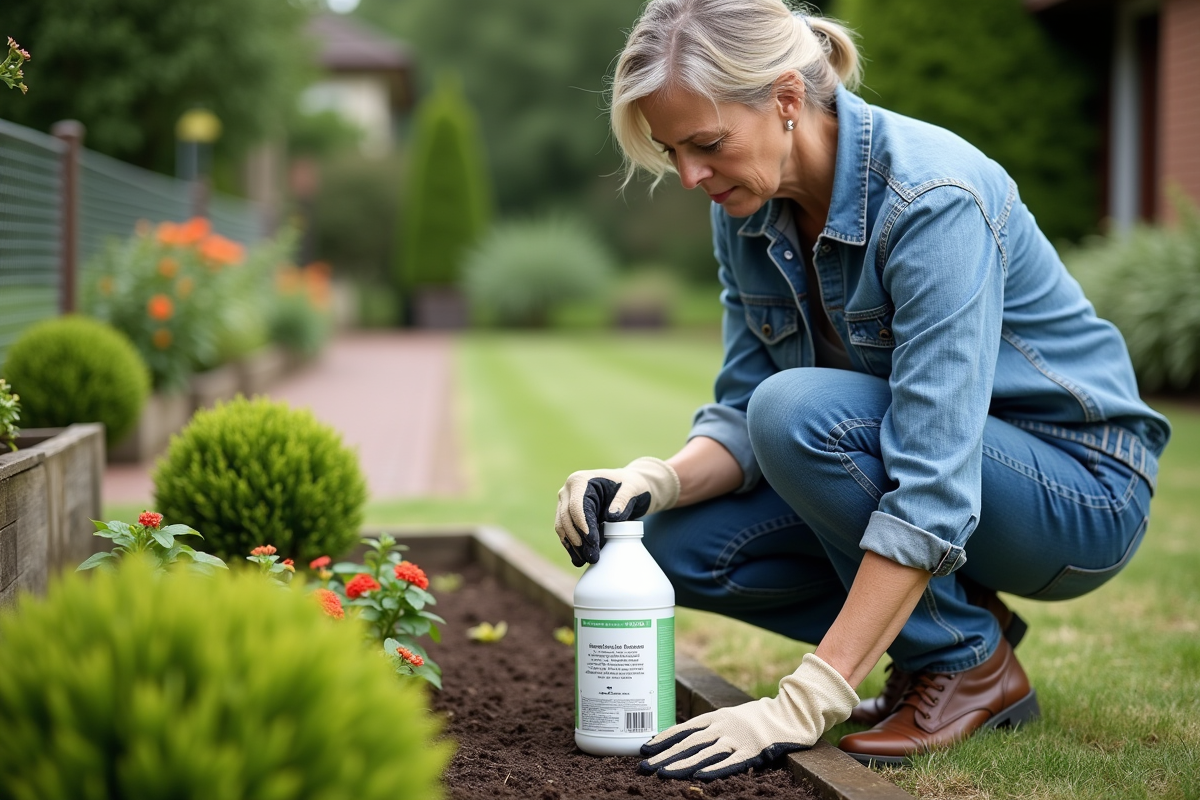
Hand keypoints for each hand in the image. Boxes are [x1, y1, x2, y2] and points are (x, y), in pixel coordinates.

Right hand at [554, 457, 679, 566]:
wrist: (629, 488)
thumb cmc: (631, 485)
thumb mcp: (632, 488)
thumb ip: (623, 499)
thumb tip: (612, 516)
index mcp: (580, 480)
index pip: (577, 506)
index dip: (583, 525)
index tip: (593, 542)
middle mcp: (568, 491)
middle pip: (567, 518)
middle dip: (578, 539)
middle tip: (592, 557)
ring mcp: (566, 503)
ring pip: (562, 527)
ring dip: (573, 546)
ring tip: (585, 561)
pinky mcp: (568, 515)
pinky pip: (565, 532)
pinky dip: (571, 546)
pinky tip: (579, 559)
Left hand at [639, 653, 857, 779]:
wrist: (790, 714)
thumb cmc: (756, 718)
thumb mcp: (729, 716)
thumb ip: (710, 726)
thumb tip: (684, 739)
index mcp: (716, 716)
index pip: (684, 728)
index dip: (664, 738)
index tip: (644, 748)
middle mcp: (723, 726)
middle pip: (689, 743)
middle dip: (665, 755)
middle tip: (645, 767)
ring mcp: (737, 739)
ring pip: (704, 754)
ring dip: (682, 765)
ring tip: (663, 775)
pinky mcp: (752, 752)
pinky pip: (730, 762)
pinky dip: (714, 769)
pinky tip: (698, 778)